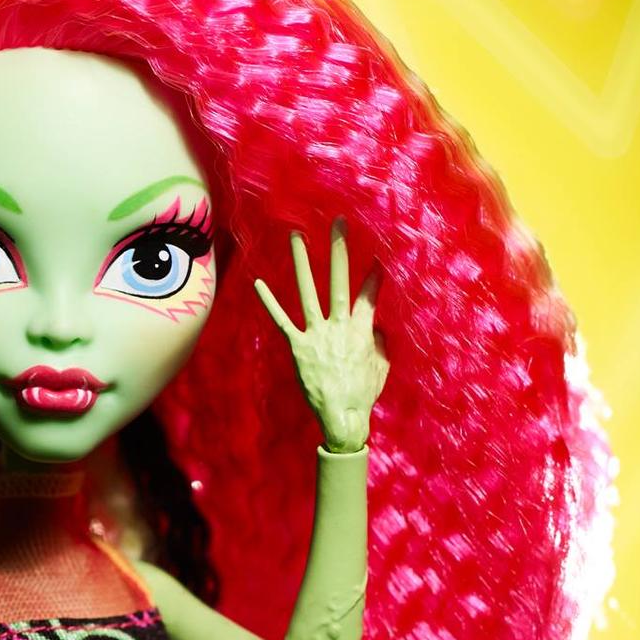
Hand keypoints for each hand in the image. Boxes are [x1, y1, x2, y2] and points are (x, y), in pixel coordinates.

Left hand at [254, 219, 389, 451]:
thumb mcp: (381, 368)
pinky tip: (259, 283)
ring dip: (302, 262)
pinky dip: (270, 303)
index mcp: (362, 331)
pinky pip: (281, 320)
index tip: (377, 258)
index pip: (370, 296)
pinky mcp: (298, 347)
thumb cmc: (363, 395)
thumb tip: (376, 329)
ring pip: (308, 290)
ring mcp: (316, 334)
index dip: (374, 277)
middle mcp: (339, 326)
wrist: (342, 417)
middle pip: (340, 280)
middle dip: (340, 249)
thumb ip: (379, 344)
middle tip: (339, 222)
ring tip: (296, 236)